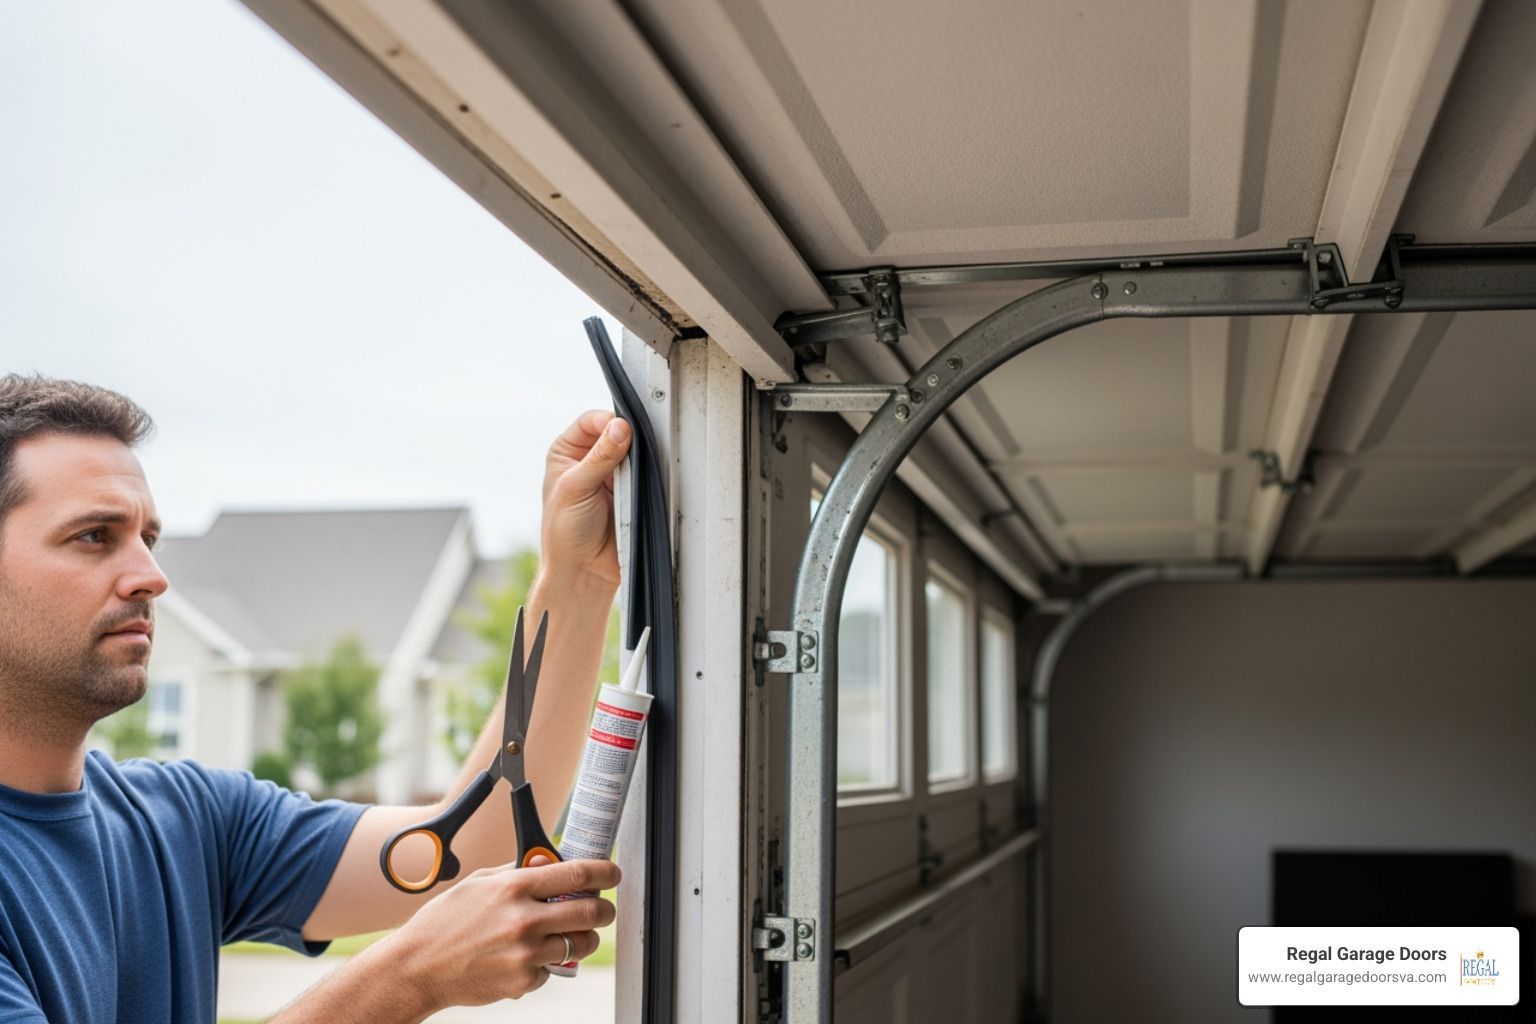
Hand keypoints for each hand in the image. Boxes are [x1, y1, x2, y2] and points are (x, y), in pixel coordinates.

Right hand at [388, 858, 619, 1009]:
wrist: (419, 967)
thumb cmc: (446, 921)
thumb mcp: (479, 882)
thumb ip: (518, 871)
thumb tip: (552, 863)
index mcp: (514, 887)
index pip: (577, 872)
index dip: (604, 871)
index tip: (612, 873)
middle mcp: (524, 919)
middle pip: (590, 911)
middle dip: (604, 909)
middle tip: (603, 909)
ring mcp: (526, 953)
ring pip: (580, 944)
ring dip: (584, 938)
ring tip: (570, 934)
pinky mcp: (524, 981)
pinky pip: (552, 969)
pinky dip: (547, 963)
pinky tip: (525, 956)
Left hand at [540, 411, 631, 586]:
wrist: (584, 570)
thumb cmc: (564, 534)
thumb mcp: (576, 488)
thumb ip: (599, 457)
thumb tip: (620, 428)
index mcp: (566, 452)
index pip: (591, 421)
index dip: (607, 422)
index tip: (621, 431)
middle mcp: (588, 460)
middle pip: (615, 434)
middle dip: (626, 443)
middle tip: (631, 455)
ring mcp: (611, 476)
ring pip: (633, 455)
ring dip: (637, 463)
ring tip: (631, 479)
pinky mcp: (631, 492)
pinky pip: (645, 476)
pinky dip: (646, 479)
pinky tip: (641, 487)